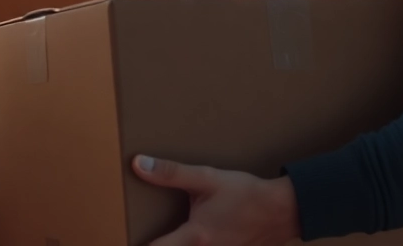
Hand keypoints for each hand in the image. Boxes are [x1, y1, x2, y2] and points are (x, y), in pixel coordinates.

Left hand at [133, 155, 300, 245]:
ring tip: (165, 235)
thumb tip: (138, 164)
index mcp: (195, 237)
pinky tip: (191, 234)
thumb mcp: (207, 178)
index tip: (119, 237)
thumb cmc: (246, 194)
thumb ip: (171, 173)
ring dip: (173, 244)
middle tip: (138, 232)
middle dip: (157, 244)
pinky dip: (191, 244)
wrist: (283, 210)